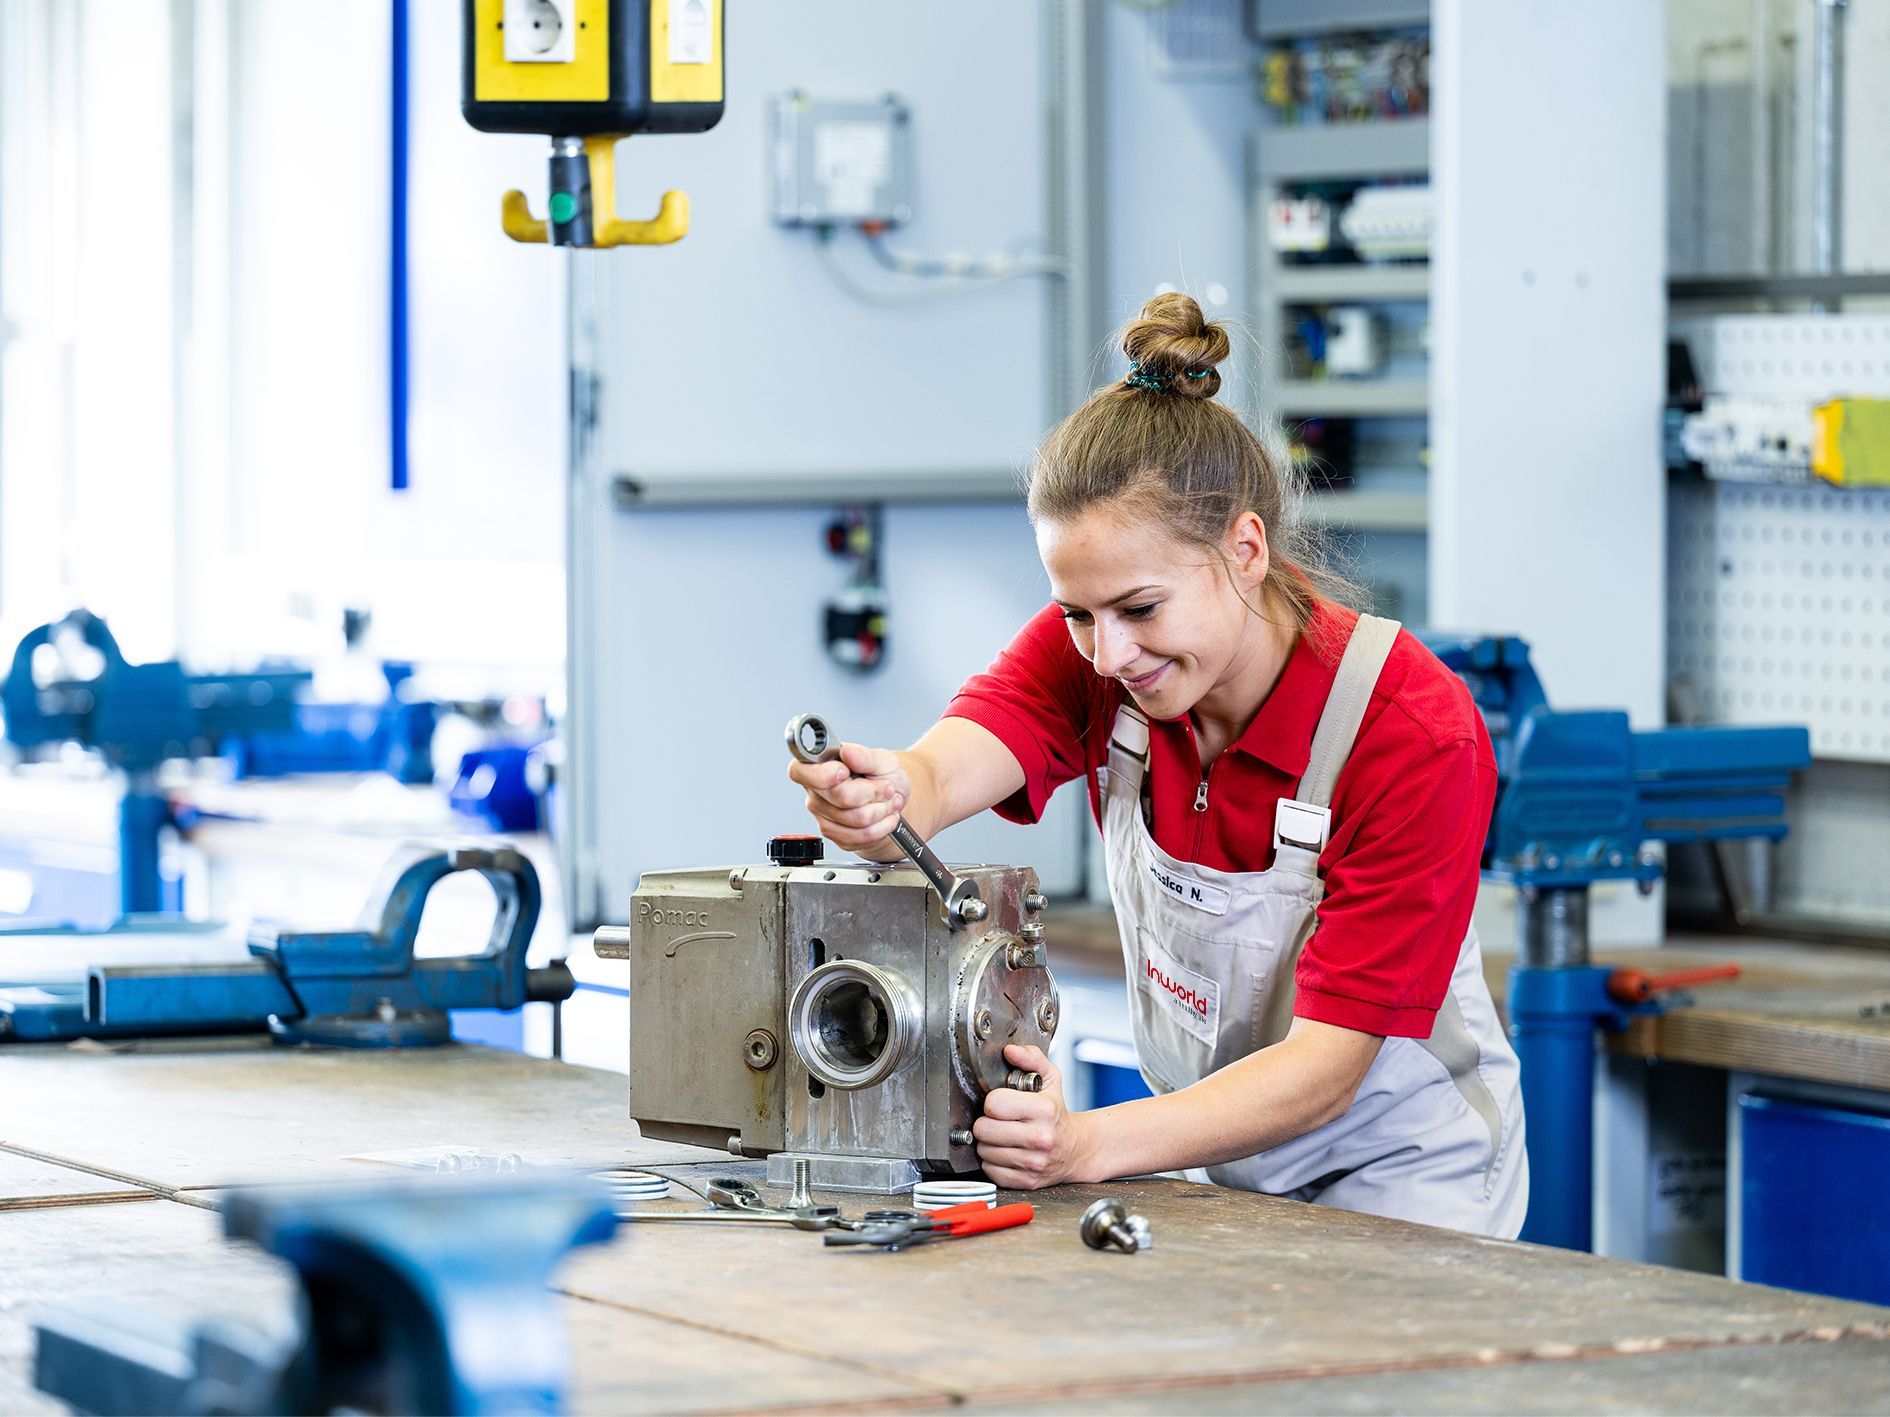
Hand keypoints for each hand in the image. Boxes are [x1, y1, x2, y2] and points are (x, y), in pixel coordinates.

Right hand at [785, 741, 911, 854]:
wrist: (895, 799)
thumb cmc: (883, 775)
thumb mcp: (881, 759)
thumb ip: (864, 756)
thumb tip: (847, 752)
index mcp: (816, 766)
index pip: (800, 772)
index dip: (824, 774)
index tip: (844, 772)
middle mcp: (815, 793)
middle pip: (841, 797)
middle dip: (873, 792)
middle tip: (885, 786)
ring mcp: (823, 817)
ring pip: (856, 819)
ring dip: (881, 809)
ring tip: (887, 800)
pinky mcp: (836, 836)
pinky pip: (862, 835)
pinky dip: (882, 825)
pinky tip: (884, 815)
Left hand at [972, 1044, 1097, 1188]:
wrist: (1078, 1149)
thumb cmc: (1058, 1112)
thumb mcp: (1050, 1079)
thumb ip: (1031, 1059)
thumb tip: (1010, 1051)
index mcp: (1044, 1110)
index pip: (993, 1104)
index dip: (994, 1101)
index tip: (1003, 1103)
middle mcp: (1040, 1138)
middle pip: (983, 1129)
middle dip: (987, 1122)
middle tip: (1000, 1120)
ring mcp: (1034, 1163)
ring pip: (984, 1151)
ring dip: (989, 1143)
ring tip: (1004, 1136)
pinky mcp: (1027, 1181)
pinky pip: (991, 1171)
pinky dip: (994, 1162)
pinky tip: (1007, 1152)